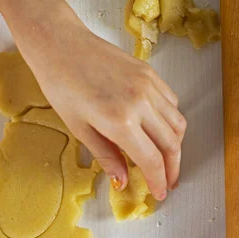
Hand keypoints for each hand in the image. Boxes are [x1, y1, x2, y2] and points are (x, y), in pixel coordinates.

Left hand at [15, 4, 186, 200]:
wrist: (61, 44)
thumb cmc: (61, 85)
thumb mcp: (79, 128)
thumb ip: (106, 156)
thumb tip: (123, 181)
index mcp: (120, 121)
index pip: (152, 160)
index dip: (159, 181)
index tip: (160, 193)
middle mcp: (140, 103)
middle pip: (171, 144)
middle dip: (173, 168)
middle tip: (168, 182)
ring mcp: (148, 85)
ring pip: (177, 123)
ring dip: (176, 146)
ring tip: (166, 158)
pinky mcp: (150, 73)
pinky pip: (172, 102)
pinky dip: (171, 120)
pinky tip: (160, 129)